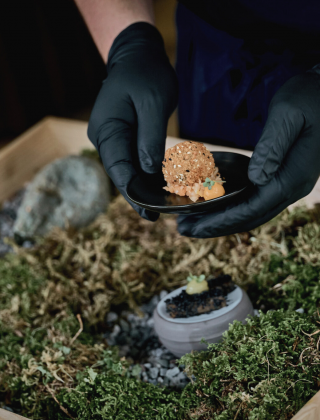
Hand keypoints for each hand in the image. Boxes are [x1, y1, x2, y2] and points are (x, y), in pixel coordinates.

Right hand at [88, 22, 177, 220]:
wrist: (137, 57)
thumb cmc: (146, 74)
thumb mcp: (153, 102)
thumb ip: (150, 137)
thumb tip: (148, 170)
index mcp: (107, 129)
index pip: (118, 167)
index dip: (133, 191)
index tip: (148, 209)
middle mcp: (104, 137)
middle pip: (120, 173)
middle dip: (137, 195)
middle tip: (155, 217)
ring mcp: (112, 138)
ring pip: (126, 170)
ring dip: (142, 187)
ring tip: (161, 207)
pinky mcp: (123, 138)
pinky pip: (132, 160)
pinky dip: (145, 173)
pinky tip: (159, 186)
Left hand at [178, 66, 319, 237]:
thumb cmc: (309, 98)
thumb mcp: (288, 114)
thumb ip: (272, 146)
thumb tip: (255, 178)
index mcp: (292, 178)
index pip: (251, 209)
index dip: (220, 220)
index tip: (192, 225)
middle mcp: (292, 187)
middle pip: (250, 217)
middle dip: (216, 226)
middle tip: (184, 229)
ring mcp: (290, 184)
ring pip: (254, 212)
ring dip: (224, 220)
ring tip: (195, 221)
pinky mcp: (285, 176)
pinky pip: (257, 200)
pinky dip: (235, 206)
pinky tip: (217, 204)